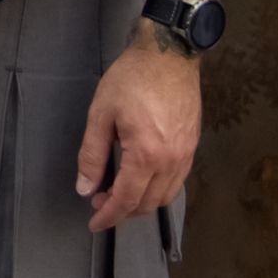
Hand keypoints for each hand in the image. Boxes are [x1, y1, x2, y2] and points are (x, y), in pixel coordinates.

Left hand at [75, 31, 200, 232]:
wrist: (168, 54)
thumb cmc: (131, 79)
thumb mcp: (101, 113)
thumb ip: (92, 154)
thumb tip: (85, 188)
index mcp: (147, 155)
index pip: (127, 199)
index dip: (109, 215)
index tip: (93, 223)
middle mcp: (171, 162)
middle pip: (147, 203)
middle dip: (123, 211)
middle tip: (99, 204)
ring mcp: (186, 156)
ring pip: (164, 196)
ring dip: (141, 203)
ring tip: (118, 195)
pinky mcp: (192, 147)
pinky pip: (176, 182)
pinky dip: (157, 190)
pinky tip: (142, 181)